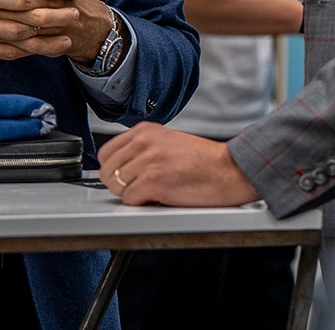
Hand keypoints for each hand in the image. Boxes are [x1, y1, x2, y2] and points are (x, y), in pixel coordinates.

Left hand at [98, 125, 258, 207]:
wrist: (228, 170)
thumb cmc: (204, 160)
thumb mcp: (167, 142)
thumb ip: (143, 149)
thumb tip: (121, 166)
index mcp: (144, 131)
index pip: (106, 152)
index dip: (112, 169)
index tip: (121, 177)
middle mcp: (143, 142)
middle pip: (108, 171)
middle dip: (120, 184)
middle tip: (138, 188)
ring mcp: (147, 161)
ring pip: (116, 186)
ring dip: (131, 195)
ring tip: (152, 192)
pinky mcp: (153, 181)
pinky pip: (130, 199)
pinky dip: (141, 203)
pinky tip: (158, 197)